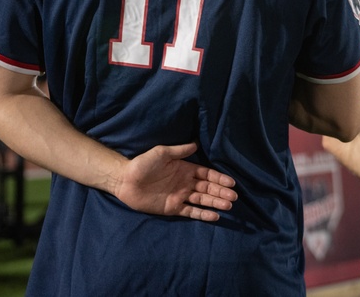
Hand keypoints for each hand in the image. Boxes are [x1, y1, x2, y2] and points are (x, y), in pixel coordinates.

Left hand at [114, 143, 236, 220]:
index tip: (231, 182)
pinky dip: (203, 214)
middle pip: (208, 188)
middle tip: (234, 197)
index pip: (207, 174)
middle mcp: (185, 183)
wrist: (125, 180)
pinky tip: (214, 216)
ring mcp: (180, 196)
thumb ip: (180, 151)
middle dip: (221, 192)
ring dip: (215, 202)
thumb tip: (196, 144)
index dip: (219, 178)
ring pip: (202, 200)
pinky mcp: (173, 208)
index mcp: (185, 169)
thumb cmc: (143, 164)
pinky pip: (191, 212)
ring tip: (229, 205)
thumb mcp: (162, 153)